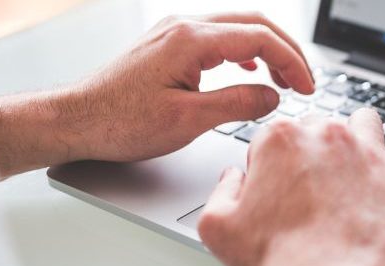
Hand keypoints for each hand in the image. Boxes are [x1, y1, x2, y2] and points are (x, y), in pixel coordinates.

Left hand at [65, 12, 314, 162]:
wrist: (77, 120)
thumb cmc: (120, 122)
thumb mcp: (188, 121)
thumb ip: (237, 104)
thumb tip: (272, 96)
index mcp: (190, 40)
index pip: (259, 38)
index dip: (292, 62)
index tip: (307, 88)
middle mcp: (182, 26)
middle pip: (254, 23)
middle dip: (287, 52)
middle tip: (306, 81)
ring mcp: (174, 32)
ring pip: (237, 27)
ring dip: (267, 50)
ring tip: (285, 80)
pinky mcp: (169, 45)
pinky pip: (218, 37)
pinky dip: (244, 51)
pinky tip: (251, 70)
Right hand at [197, 110, 384, 265]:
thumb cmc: (275, 261)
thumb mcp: (217, 226)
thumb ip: (222, 190)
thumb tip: (234, 177)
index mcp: (281, 139)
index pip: (276, 134)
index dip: (274, 163)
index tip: (279, 187)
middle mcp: (327, 136)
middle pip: (321, 127)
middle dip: (315, 151)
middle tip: (314, 189)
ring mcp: (369, 154)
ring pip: (365, 125)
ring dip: (357, 141)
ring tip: (351, 175)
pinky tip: (382, 186)